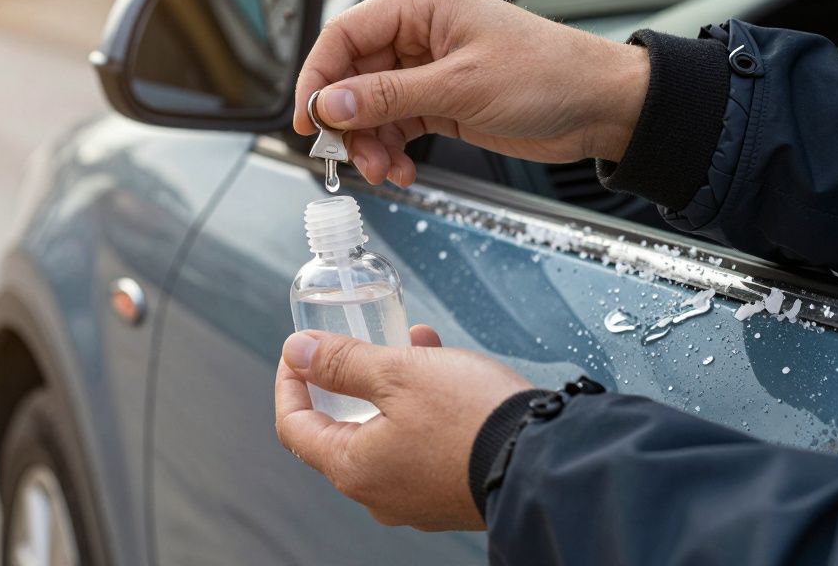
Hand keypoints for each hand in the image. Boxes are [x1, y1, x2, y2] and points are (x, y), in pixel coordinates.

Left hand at [274, 325, 532, 530]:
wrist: (547, 458)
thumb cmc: (472, 419)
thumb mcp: (398, 372)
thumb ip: (341, 362)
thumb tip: (297, 352)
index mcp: (354, 469)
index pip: (294, 426)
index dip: (290, 382)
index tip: (299, 351)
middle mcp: (379, 493)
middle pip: (341, 428)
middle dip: (352, 375)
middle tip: (363, 339)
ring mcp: (414, 497)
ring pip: (385, 430)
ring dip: (393, 383)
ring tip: (417, 342)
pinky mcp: (448, 491)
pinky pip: (418, 444)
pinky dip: (421, 407)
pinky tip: (445, 370)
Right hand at [292, 0, 649, 185]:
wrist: (600, 106)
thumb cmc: (549, 75)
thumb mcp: (460, 87)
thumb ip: (389, 96)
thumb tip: (331, 104)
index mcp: (422, 6)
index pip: (345, 35)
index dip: (317, 77)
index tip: (307, 120)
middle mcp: (420, 33)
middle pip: (353, 76)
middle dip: (347, 121)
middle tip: (350, 156)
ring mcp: (430, 69)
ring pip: (372, 107)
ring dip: (370, 143)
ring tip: (385, 171)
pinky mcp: (443, 101)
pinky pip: (397, 125)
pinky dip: (393, 151)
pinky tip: (404, 170)